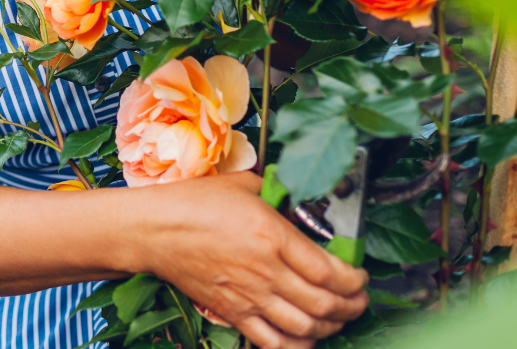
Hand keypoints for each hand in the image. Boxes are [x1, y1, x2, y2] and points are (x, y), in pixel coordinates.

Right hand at [133, 173, 369, 348]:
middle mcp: (266, 271)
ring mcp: (249, 297)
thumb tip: (302, 204)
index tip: (361, 275)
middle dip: (352, 307)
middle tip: (359, 300)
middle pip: (325, 305)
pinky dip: (296, 347)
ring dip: (331, 328)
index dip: (356, 280)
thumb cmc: (194, 203)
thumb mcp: (245, 185)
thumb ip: (279, 195)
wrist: (155, 230)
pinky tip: (305, 339)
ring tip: (338, 318)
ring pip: (305, 328)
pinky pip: (272, 342)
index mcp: (273, 235)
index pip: (331, 271)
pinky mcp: (233, 313)